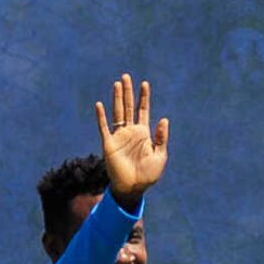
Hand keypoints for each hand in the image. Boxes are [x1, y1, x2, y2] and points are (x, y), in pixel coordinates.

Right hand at [92, 73, 169, 206]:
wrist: (133, 188)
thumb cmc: (148, 174)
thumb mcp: (160, 155)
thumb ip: (161, 138)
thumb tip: (164, 119)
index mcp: (144, 133)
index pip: (143, 110)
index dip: (144, 98)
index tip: (144, 83)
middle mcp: (130, 132)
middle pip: (128, 107)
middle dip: (128, 92)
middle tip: (126, 76)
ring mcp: (119, 136)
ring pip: (117, 113)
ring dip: (117, 98)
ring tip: (117, 84)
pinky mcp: (109, 144)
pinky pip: (104, 128)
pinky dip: (101, 117)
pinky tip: (100, 105)